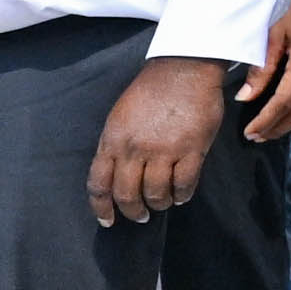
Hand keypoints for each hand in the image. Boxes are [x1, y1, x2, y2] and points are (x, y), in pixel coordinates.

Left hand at [89, 55, 230, 224]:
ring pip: (156, 193)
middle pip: (126, 194)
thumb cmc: (150, 91)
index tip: (107, 220)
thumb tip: (115, 174)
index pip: (98, 184)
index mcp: (112, 141)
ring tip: (162, 203)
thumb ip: (115, 146)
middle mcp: (134, 150)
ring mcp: (163, 151)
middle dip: (133, 211)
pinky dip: (182, 195)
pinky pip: (184, 184)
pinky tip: (181, 195)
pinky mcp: (192, 150)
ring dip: (159, 204)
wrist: (183, 69)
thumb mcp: (119, 117)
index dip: (101, 207)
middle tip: (140, 216)